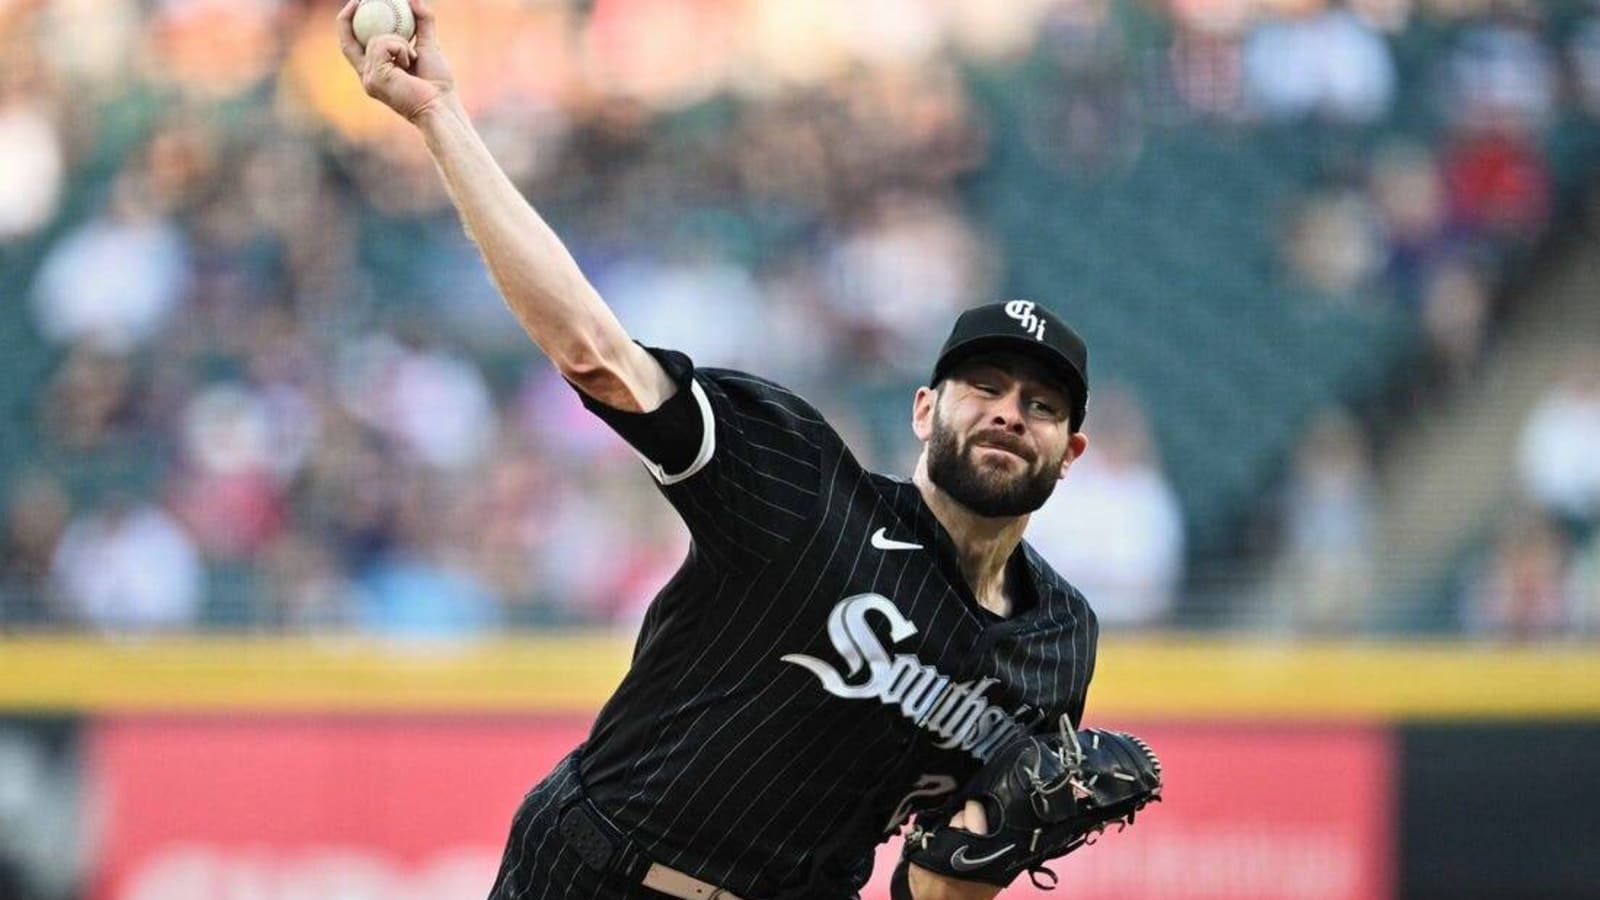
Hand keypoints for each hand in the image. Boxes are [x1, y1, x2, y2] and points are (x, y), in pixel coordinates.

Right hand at [336, 0, 453, 121]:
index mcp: (374, 71)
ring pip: (374, 39)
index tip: (359, 3)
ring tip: (414, 56)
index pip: (353, 45)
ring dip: (398, 40)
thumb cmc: (438, 84)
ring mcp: (369, 79)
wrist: (441, 106)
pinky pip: (383, 45)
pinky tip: (411, 61)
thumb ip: (423, 22)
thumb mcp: (429, 46)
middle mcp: (366, 76)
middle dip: (347, 18)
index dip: (350, 23)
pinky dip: (400, 46)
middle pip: (346, 41)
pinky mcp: (375, 78)